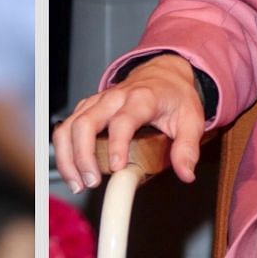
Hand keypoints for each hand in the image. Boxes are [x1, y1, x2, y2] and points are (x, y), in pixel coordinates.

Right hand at [51, 52, 204, 193]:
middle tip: (92, 181)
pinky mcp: (87, 108)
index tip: (116, 168)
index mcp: (141, 99)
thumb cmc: (174, 96)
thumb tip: (186, 173)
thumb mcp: (192, 119)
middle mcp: (114, 98)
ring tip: (77, 183)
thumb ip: (187, 148)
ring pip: (70, 125)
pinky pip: (66, 128)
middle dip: (83, 156)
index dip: (117, 145)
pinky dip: (64, 151)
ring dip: (68, 157)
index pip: (123, 121)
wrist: (163, 74)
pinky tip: (73, 171)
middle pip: (86, 123)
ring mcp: (97, 102)